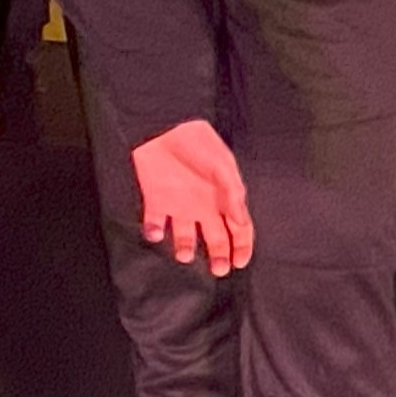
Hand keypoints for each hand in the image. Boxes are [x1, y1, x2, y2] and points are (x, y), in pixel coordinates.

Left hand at [130, 117, 252, 276]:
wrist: (163, 126)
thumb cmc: (199, 144)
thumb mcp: (222, 166)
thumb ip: (232, 195)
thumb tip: (241, 223)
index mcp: (223, 198)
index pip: (238, 229)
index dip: (242, 247)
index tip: (240, 263)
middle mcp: (203, 206)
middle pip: (215, 238)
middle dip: (218, 256)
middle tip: (218, 271)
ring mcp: (179, 204)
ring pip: (184, 236)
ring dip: (185, 248)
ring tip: (185, 254)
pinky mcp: (155, 199)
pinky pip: (153, 223)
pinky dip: (152, 231)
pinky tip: (155, 233)